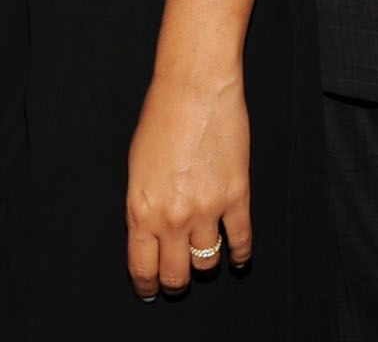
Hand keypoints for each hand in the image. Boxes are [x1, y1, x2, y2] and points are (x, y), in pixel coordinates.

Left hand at [125, 71, 253, 298]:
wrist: (195, 88)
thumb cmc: (161, 118)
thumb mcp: (136, 169)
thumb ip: (143, 207)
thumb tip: (151, 234)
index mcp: (141, 211)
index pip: (143, 268)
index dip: (148, 286)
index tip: (151, 289)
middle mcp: (173, 218)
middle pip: (177, 275)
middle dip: (176, 282)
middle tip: (178, 279)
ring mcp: (207, 209)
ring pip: (208, 263)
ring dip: (206, 265)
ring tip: (206, 259)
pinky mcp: (237, 196)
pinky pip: (240, 240)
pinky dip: (240, 253)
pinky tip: (238, 255)